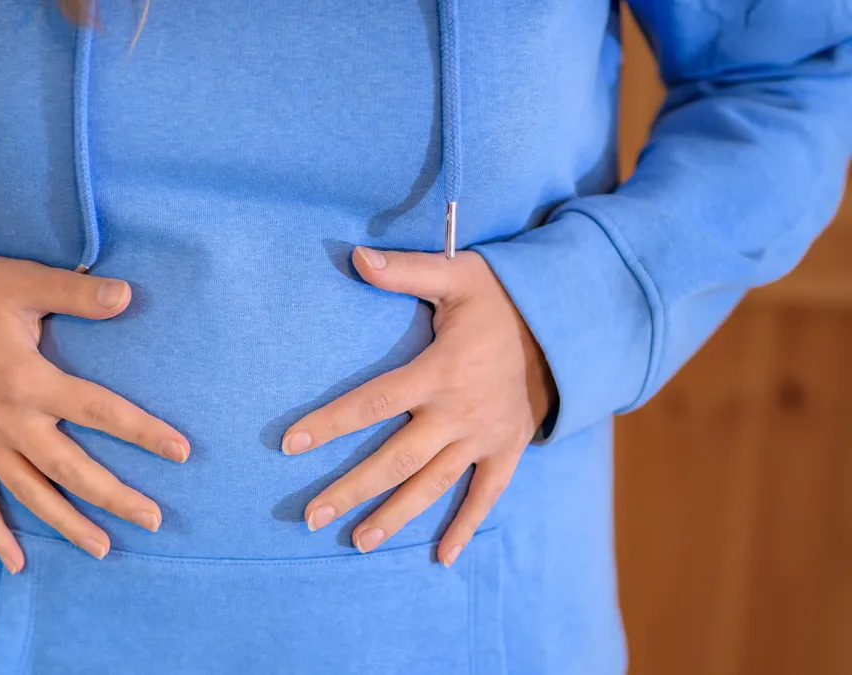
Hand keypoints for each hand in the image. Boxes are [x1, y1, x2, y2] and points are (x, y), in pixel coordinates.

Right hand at [0, 251, 189, 570]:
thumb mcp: (24, 282)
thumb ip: (78, 294)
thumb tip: (130, 295)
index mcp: (30, 381)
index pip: (102, 412)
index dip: (144, 433)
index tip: (181, 452)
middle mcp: (8, 422)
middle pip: (73, 471)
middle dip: (116, 498)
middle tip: (154, 520)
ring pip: (31, 495)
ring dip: (68, 525)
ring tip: (104, 549)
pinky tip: (17, 562)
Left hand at [282, 247, 553, 565]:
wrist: (567, 323)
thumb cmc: (501, 297)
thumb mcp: (457, 275)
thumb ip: (405, 271)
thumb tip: (356, 257)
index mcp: (439, 371)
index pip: (372, 402)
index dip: (330, 424)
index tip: (290, 444)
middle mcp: (459, 412)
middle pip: (396, 459)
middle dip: (351, 489)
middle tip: (311, 516)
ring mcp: (486, 436)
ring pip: (433, 485)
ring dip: (395, 515)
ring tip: (357, 541)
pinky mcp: (509, 450)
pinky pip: (487, 495)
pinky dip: (466, 526)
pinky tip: (443, 557)